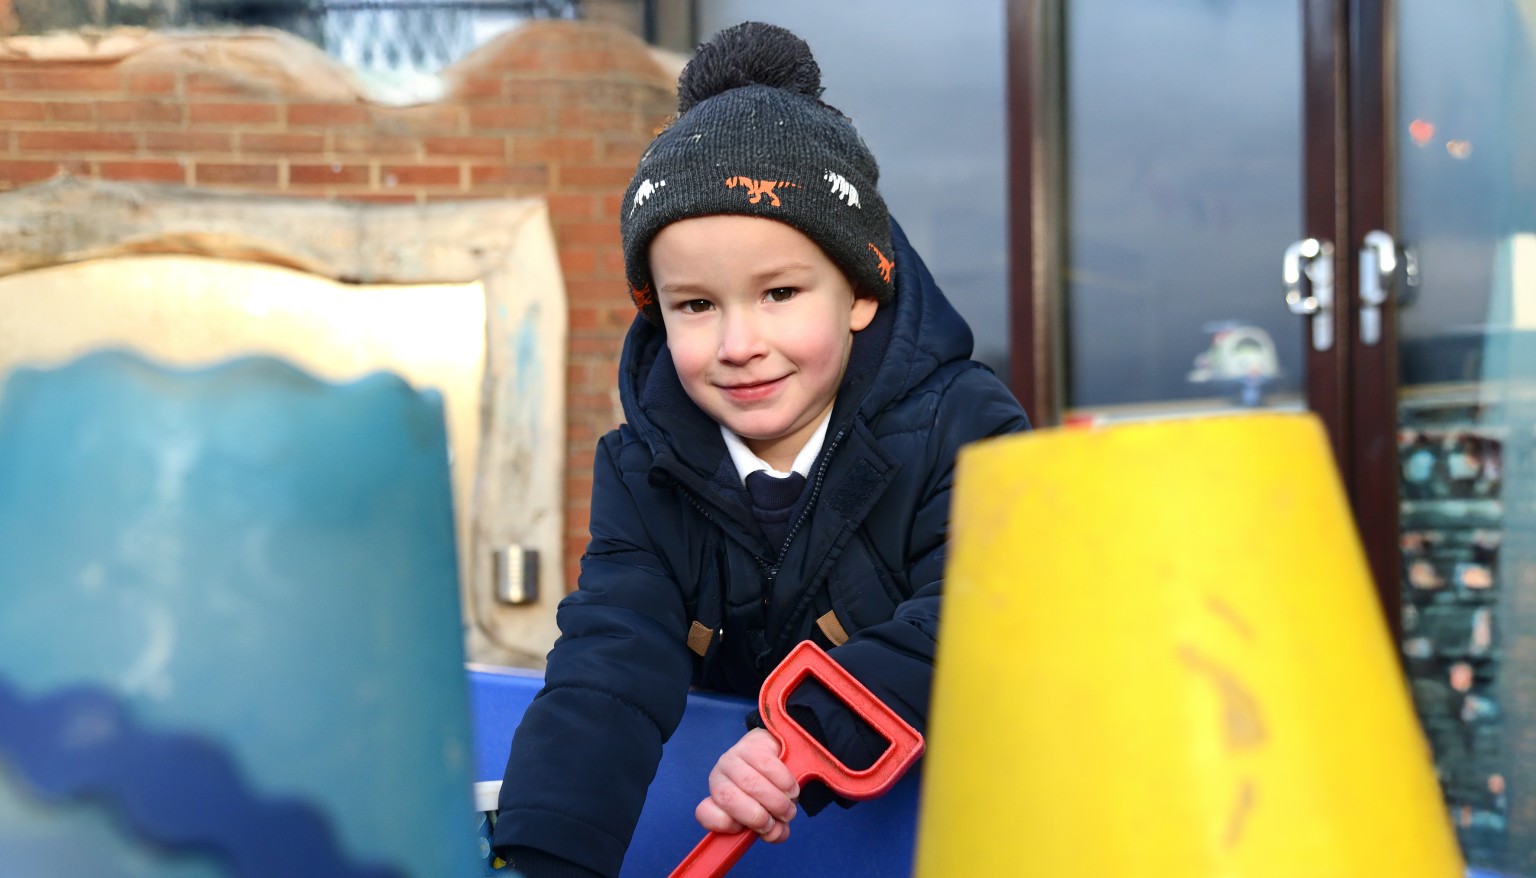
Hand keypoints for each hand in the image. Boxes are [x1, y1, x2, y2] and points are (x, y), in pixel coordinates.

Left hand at [693, 728, 799, 842]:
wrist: (774, 752)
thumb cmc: (768, 789)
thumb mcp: (767, 814)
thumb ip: (771, 830)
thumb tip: (774, 834)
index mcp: (717, 799)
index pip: (705, 813)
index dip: (725, 824)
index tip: (742, 829)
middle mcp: (719, 777)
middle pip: (729, 798)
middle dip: (757, 817)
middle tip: (777, 821)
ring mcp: (733, 759)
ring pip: (751, 783)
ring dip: (775, 801)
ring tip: (788, 809)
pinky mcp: (752, 746)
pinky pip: (767, 766)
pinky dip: (784, 783)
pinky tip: (791, 790)